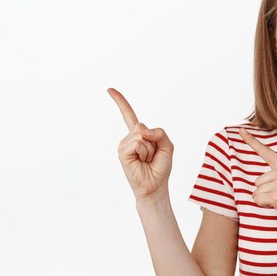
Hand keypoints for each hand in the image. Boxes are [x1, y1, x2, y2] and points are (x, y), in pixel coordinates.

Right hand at [108, 87, 173, 201]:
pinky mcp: (122, 152)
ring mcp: (124, 144)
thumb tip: (142, 130)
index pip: (128, 114)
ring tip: (146, 160)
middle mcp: (129, 138)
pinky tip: (141, 161)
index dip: (120, 101)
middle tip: (151, 156)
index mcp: (139, 134)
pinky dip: (144, 152)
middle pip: (143, 126)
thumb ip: (159, 132)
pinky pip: (137, 142)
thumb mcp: (167, 145)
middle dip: (154, 141)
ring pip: (141, 135)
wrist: (155, 186)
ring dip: (150, 149)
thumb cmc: (160, 167)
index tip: (109, 89)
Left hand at [238, 127, 276, 227]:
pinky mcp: (276, 195)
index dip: (251, 140)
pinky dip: (265, 205)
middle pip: (257, 181)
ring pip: (256, 192)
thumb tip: (258, 182)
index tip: (241, 130)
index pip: (265, 151)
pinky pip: (258, 200)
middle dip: (265, 191)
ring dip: (265, 199)